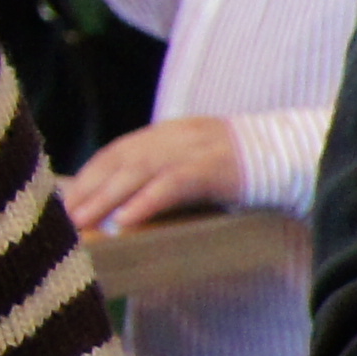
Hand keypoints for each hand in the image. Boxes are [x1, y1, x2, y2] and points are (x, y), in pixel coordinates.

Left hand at [62, 114, 244, 232]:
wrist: (296, 154)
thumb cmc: (247, 170)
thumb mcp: (201, 162)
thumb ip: (169, 172)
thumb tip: (130, 204)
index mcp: (170, 133)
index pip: (117, 151)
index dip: (88, 176)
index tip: (64, 201)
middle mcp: (176, 135)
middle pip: (120, 161)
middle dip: (88, 190)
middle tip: (60, 217)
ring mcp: (196, 149)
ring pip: (139, 171)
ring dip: (106, 198)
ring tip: (82, 223)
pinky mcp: (215, 168)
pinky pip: (173, 185)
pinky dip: (147, 202)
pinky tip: (127, 221)